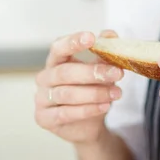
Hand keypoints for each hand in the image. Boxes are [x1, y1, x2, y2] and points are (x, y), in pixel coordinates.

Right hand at [34, 30, 123, 144]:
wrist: (87, 125)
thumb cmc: (90, 91)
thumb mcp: (100, 70)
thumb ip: (103, 52)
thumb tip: (110, 34)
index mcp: (55, 61)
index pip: (59, 47)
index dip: (73, 42)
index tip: (91, 37)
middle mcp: (45, 77)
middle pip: (66, 72)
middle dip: (93, 72)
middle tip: (117, 73)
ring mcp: (41, 98)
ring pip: (68, 94)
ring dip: (95, 93)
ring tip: (116, 93)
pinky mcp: (44, 118)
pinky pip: (66, 113)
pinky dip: (88, 110)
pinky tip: (105, 106)